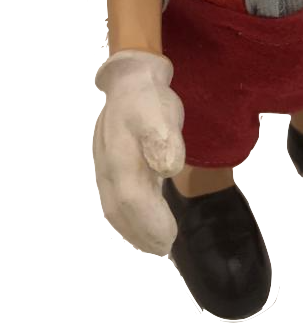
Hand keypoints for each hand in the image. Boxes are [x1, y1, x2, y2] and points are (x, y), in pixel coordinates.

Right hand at [93, 50, 185, 255]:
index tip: (170, 238)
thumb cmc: (147, 98)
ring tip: (153, 245)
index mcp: (121, 157)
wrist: (128, 79)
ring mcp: (105, 168)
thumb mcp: (159, 111)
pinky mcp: (109, 166)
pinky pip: (114, 198)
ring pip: (114, 207)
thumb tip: (168, 168)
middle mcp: (108, 167)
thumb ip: (162, 139)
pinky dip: (126, 217)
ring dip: (132, 229)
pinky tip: (138, 224)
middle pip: (121, 209)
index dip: (149, 222)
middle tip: (163, 249)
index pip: (132, 199)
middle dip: (141, 233)